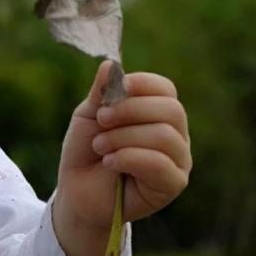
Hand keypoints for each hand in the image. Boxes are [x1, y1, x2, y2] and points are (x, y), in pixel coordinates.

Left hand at [56, 60, 191, 232]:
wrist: (77, 192)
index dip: (138, 85)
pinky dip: (128, 158)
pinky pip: (160, 163)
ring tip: (100, 147)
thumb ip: (102, 93)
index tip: (108, 95)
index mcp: (158, 113)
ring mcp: (179, 160)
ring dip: (124, 138)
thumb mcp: (89, 116)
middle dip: (130, 111)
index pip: (165, 88)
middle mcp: (176, 134)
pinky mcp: (173, 184)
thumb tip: (111, 64)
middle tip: (101, 121)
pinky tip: (109, 163)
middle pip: (171, 110)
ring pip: (165, 136)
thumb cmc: (87, 152)